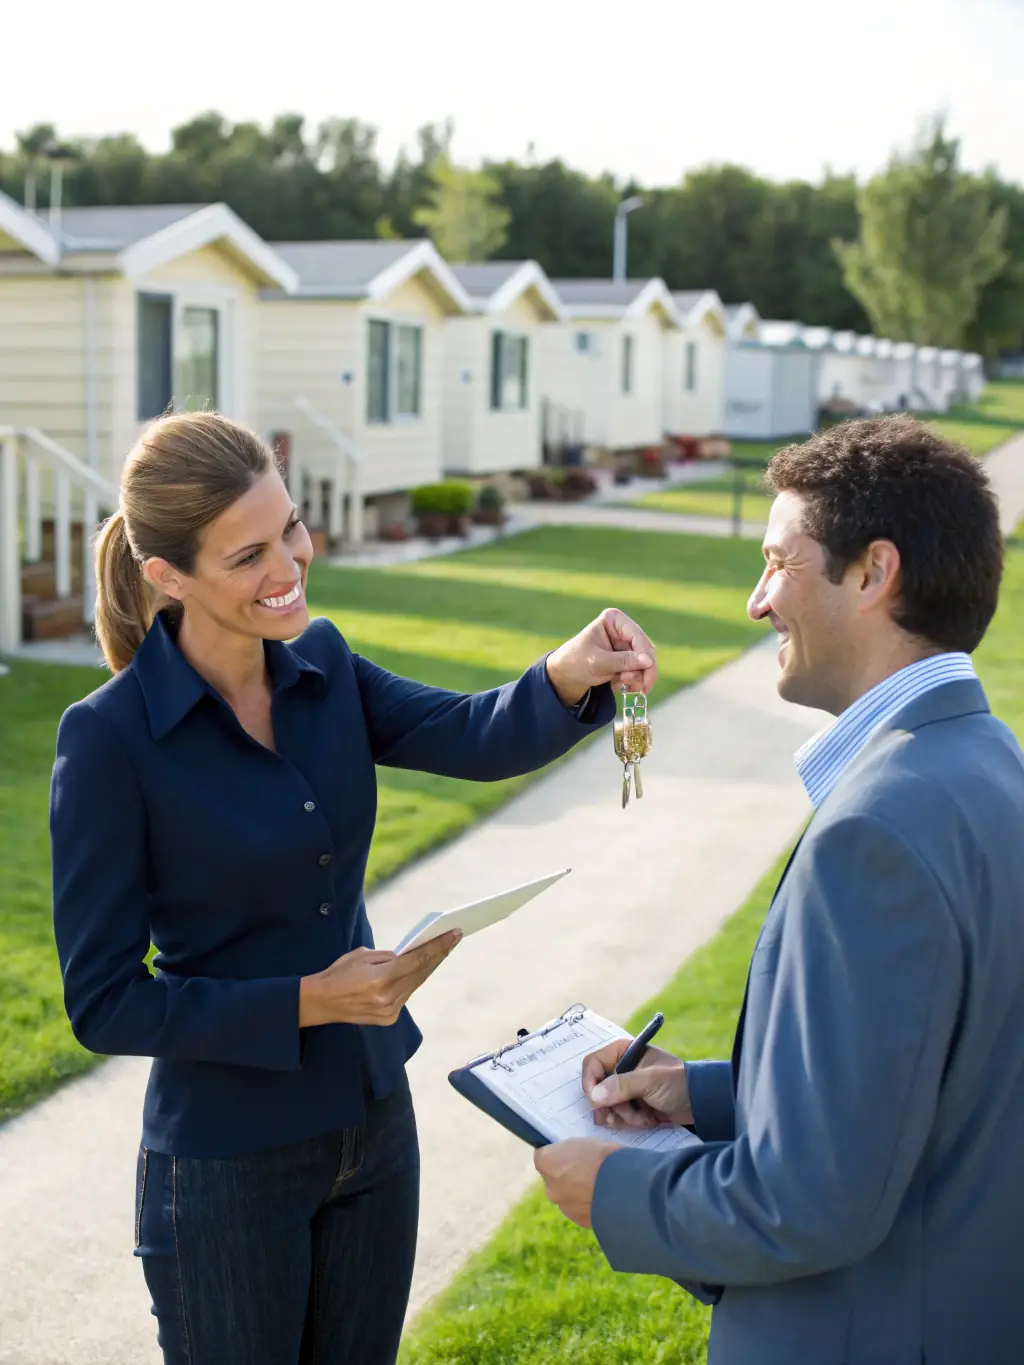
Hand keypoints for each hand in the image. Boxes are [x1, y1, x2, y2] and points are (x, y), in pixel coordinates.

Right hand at [299, 931, 460, 1026]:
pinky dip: (414, 980)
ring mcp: (389, 1011)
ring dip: (429, 966)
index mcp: (380, 979)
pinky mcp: (388, 1018)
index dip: (438, 946)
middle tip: (454, 937)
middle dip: (438, 954)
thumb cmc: (339, 973)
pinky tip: (424, 966)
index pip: (417, 960)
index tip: (453, 934)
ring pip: (415, 984)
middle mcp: (388, 998)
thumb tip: (411, 954)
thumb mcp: (363, 955)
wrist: (320, 1002)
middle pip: (421, 972)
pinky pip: (406, 994)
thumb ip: (390, 957)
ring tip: (443, 949)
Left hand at [534, 1138, 619, 1227]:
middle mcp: (549, 1187)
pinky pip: (579, 1210)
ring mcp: (564, 1207)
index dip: (557, 1155)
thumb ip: (568, 1153)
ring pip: (566, 1197)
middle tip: (585, 1171)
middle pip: (553, 1179)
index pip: (543, 1155)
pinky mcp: (578, 1221)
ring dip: (576, 1193)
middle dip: (565, 1176)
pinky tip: (602, 1199)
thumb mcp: (581, 1142)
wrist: (623, 1187)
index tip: (570, 1154)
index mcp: (546, 1162)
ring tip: (597, 1186)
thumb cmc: (602, 1156)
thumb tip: (568, 1160)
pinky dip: (587, 1205)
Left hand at [545, 608, 656, 705]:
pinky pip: (638, 669)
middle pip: (645, 649)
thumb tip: (649, 661)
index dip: (644, 654)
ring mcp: (624, 643)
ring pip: (644, 661)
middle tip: (639, 687)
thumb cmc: (575, 663)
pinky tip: (619, 686)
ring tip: (625, 687)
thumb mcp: (598, 662)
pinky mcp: (625, 657)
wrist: (564, 676)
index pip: (636, 636)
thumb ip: (623, 661)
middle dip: (642, 669)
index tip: (646, 671)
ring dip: (637, 677)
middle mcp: (622, 629)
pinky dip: (633, 680)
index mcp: (613, 620)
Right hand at [582, 1038, 692, 1129]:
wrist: (700, 1103)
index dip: (590, 1082)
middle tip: (619, 1116)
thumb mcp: (650, 1080)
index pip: (592, 1064)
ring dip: (623, 1115)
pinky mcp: (631, 1105)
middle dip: (609, 1105)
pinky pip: (618, 1116)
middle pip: (596, 1088)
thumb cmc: (678, 1082)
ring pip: (606, 1105)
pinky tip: (647, 1120)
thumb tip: (594, 1096)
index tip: (596, 1101)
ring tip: (643, 1117)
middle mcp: (620, 1068)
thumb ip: (622, 1085)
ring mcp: (625, 1089)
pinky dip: (630, 1121)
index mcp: (622, 1052)